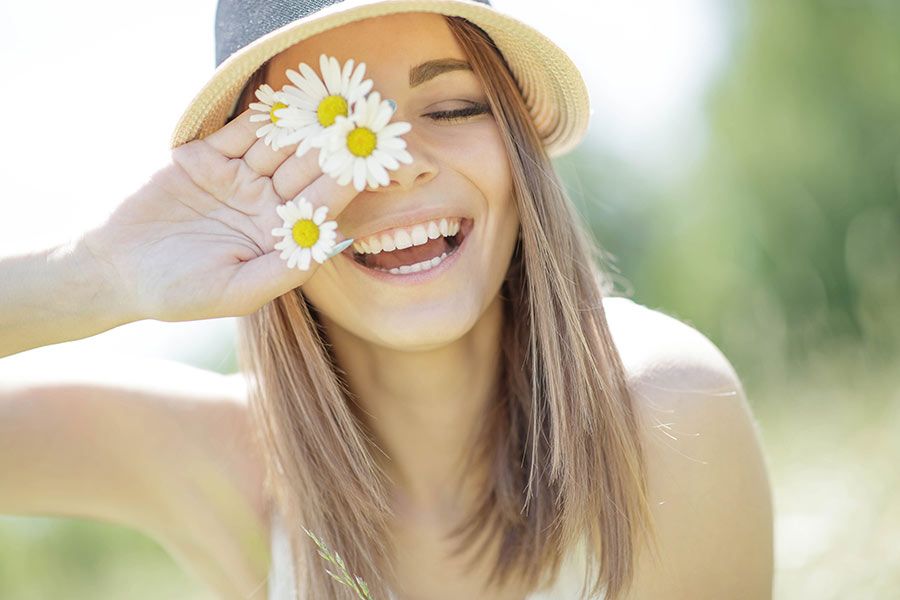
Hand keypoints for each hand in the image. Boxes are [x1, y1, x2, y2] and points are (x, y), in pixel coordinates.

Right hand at [80, 108, 359, 321]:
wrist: (115, 269)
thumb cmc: (180, 292)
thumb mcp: (236, 291)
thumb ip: (283, 270)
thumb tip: (329, 246)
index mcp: (280, 237)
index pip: (320, 206)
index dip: (344, 185)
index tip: (368, 163)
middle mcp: (266, 205)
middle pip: (304, 171)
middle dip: (329, 149)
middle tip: (357, 122)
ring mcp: (238, 179)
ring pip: (276, 147)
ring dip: (301, 128)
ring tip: (329, 105)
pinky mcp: (207, 158)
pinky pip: (238, 133)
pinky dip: (260, 118)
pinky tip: (285, 104)